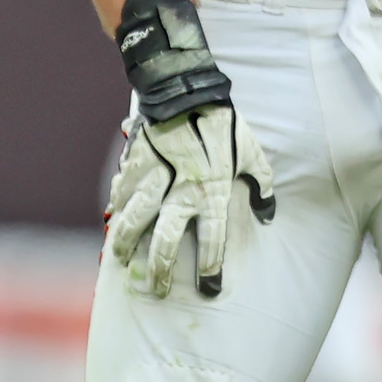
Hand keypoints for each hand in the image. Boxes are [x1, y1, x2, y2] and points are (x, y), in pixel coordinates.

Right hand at [103, 0, 273, 296]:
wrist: (185, 91)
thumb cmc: (224, 124)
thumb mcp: (253, 153)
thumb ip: (262, 185)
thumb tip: (268, 213)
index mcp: (211, 193)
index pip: (212, 241)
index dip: (211, 269)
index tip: (209, 289)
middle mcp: (180, 193)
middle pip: (166, 242)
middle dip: (162, 271)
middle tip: (158, 290)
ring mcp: (153, 181)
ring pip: (135, 222)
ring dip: (128, 245)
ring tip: (123, 261)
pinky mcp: (135, 166)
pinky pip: (121, 194)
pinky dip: (115, 209)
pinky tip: (112, 221)